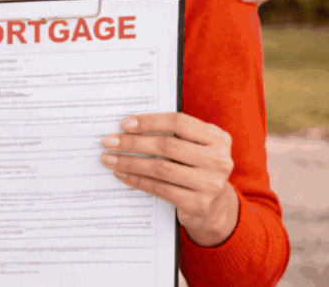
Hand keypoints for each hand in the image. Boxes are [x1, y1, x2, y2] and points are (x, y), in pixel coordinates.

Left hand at [100, 112, 239, 246]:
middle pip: (167, 146)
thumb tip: (127, 127)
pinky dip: (137, 180)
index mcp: (218, 138)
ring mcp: (211, 184)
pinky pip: (160, 189)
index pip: (179, 122)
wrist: (214, 206)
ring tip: (109, 159)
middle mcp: (219, 160)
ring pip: (161, 168)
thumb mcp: (193, 145)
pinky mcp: (199, 204)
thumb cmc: (194, 166)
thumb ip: (172, 133)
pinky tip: (122, 174)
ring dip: (130, 162)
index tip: (124, 124)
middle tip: (108, 141)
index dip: (150, 121)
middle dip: (133, 143)